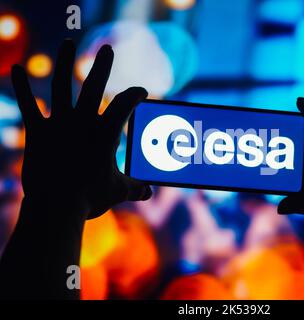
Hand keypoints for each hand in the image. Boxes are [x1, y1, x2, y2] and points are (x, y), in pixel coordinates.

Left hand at [12, 39, 150, 219]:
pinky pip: (29, 105)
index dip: (135, 94)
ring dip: (65, 62)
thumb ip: (135, 188)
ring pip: (62, 85)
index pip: (126, 104)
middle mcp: (83, 122)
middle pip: (95, 85)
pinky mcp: (38, 131)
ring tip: (68, 43)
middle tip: (107, 49)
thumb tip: (149, 192)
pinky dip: (22, 87)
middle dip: (103, 65)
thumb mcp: (117, 191)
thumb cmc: (90, 198)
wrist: (56, 207)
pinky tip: (17, 68)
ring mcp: (59, 124)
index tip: (141, 91)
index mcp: (106, 133)